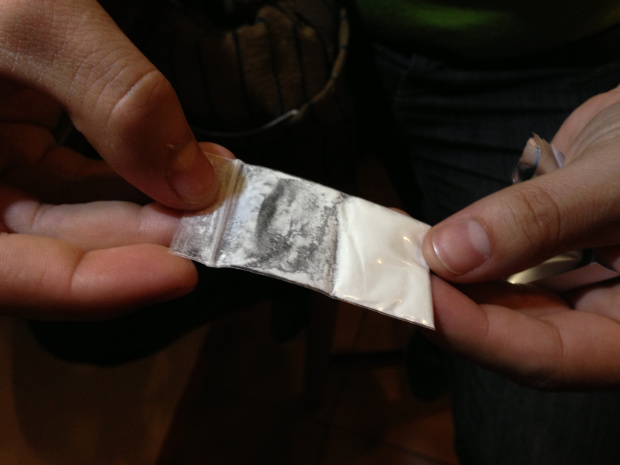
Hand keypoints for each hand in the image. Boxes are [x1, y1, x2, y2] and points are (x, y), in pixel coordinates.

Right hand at [0, 0, 224, 317]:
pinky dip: (131, 177)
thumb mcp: (32, 23)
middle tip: (211, 221)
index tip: (175, 273)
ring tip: (210, 187)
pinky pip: (74, 181)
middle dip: (139, 237)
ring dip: (147, 208)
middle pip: (48, 248)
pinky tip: (182, 163)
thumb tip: (191, 180)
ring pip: (70, 218)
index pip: (7, 276)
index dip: (89, 286)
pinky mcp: (16, 147)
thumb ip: (113, 95)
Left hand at [421, 86, 619, 388]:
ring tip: (397, 252)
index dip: (483, 336)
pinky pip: (494, 266)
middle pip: (515, 337)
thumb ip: (541, 219)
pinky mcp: (542, 260)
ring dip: (444, 280)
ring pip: (496, 303)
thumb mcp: (617, 181)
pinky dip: (457, 253)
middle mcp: (601, 319)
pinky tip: (421, 237)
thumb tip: (449, 253)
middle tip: (394, 277)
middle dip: (450, 308)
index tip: (425, 299)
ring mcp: (570, 289)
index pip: (553, 357)